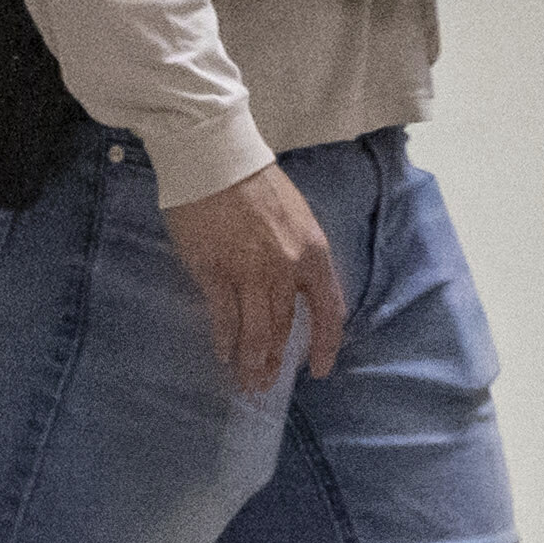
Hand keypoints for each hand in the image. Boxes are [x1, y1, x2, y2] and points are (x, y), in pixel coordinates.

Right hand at [161, 163, 347, 386]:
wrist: (214, 160)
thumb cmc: (255, 184)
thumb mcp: (297, 218)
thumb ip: (301, 256)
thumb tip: (296, 293)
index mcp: (313, 252)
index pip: (329, 310)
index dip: (327, 344)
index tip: (320, 368)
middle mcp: (286, 269)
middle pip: (286, 328)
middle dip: (277, 361)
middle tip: (267, 382)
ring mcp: (250, 273)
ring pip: (257, 332)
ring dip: (252, 362)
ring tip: (248, 381)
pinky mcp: (215, 272)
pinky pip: (224, 318)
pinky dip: (225, 341)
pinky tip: (224, 354)